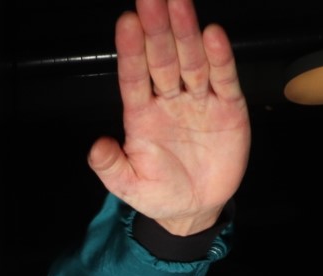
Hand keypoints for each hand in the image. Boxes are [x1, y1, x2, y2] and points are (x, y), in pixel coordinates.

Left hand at [88, 0, 250, 235]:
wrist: (196, 208)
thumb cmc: (159, 192)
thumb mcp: (129, 186)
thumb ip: (111, 167)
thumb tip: (95, 147)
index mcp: (141, 115)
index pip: (133, 76)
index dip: (130, 50)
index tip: (126, 22)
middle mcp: (169, 100)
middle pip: (162, 58)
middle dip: (157, 28)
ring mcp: (198, 100)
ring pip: (191, 60)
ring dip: (186, 31)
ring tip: (180, 2)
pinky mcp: (227, 108)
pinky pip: (223, 79)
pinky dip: (220, 57)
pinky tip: (213, 34)